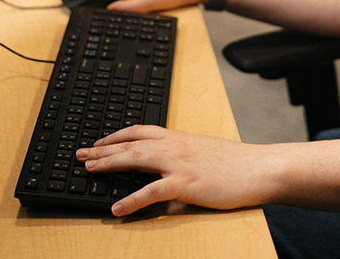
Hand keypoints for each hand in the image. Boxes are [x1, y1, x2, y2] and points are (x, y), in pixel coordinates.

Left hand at [76, 125, 274, 215]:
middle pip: (130, 143)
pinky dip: (131, 200)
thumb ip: (184, 154)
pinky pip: (151, 192)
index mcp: (179, 138)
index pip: (139, 131)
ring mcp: (179, 164)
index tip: (99, 142)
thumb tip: (167, 162)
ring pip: (135, 159)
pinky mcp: (186, 184)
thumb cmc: (237, 164)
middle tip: (80, 155)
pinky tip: (117, 208)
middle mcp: (175, 146)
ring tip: (89, 170)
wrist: (259, 168)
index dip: (115, 136)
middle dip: (102, 149)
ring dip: (109, 164)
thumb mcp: (205, 151)